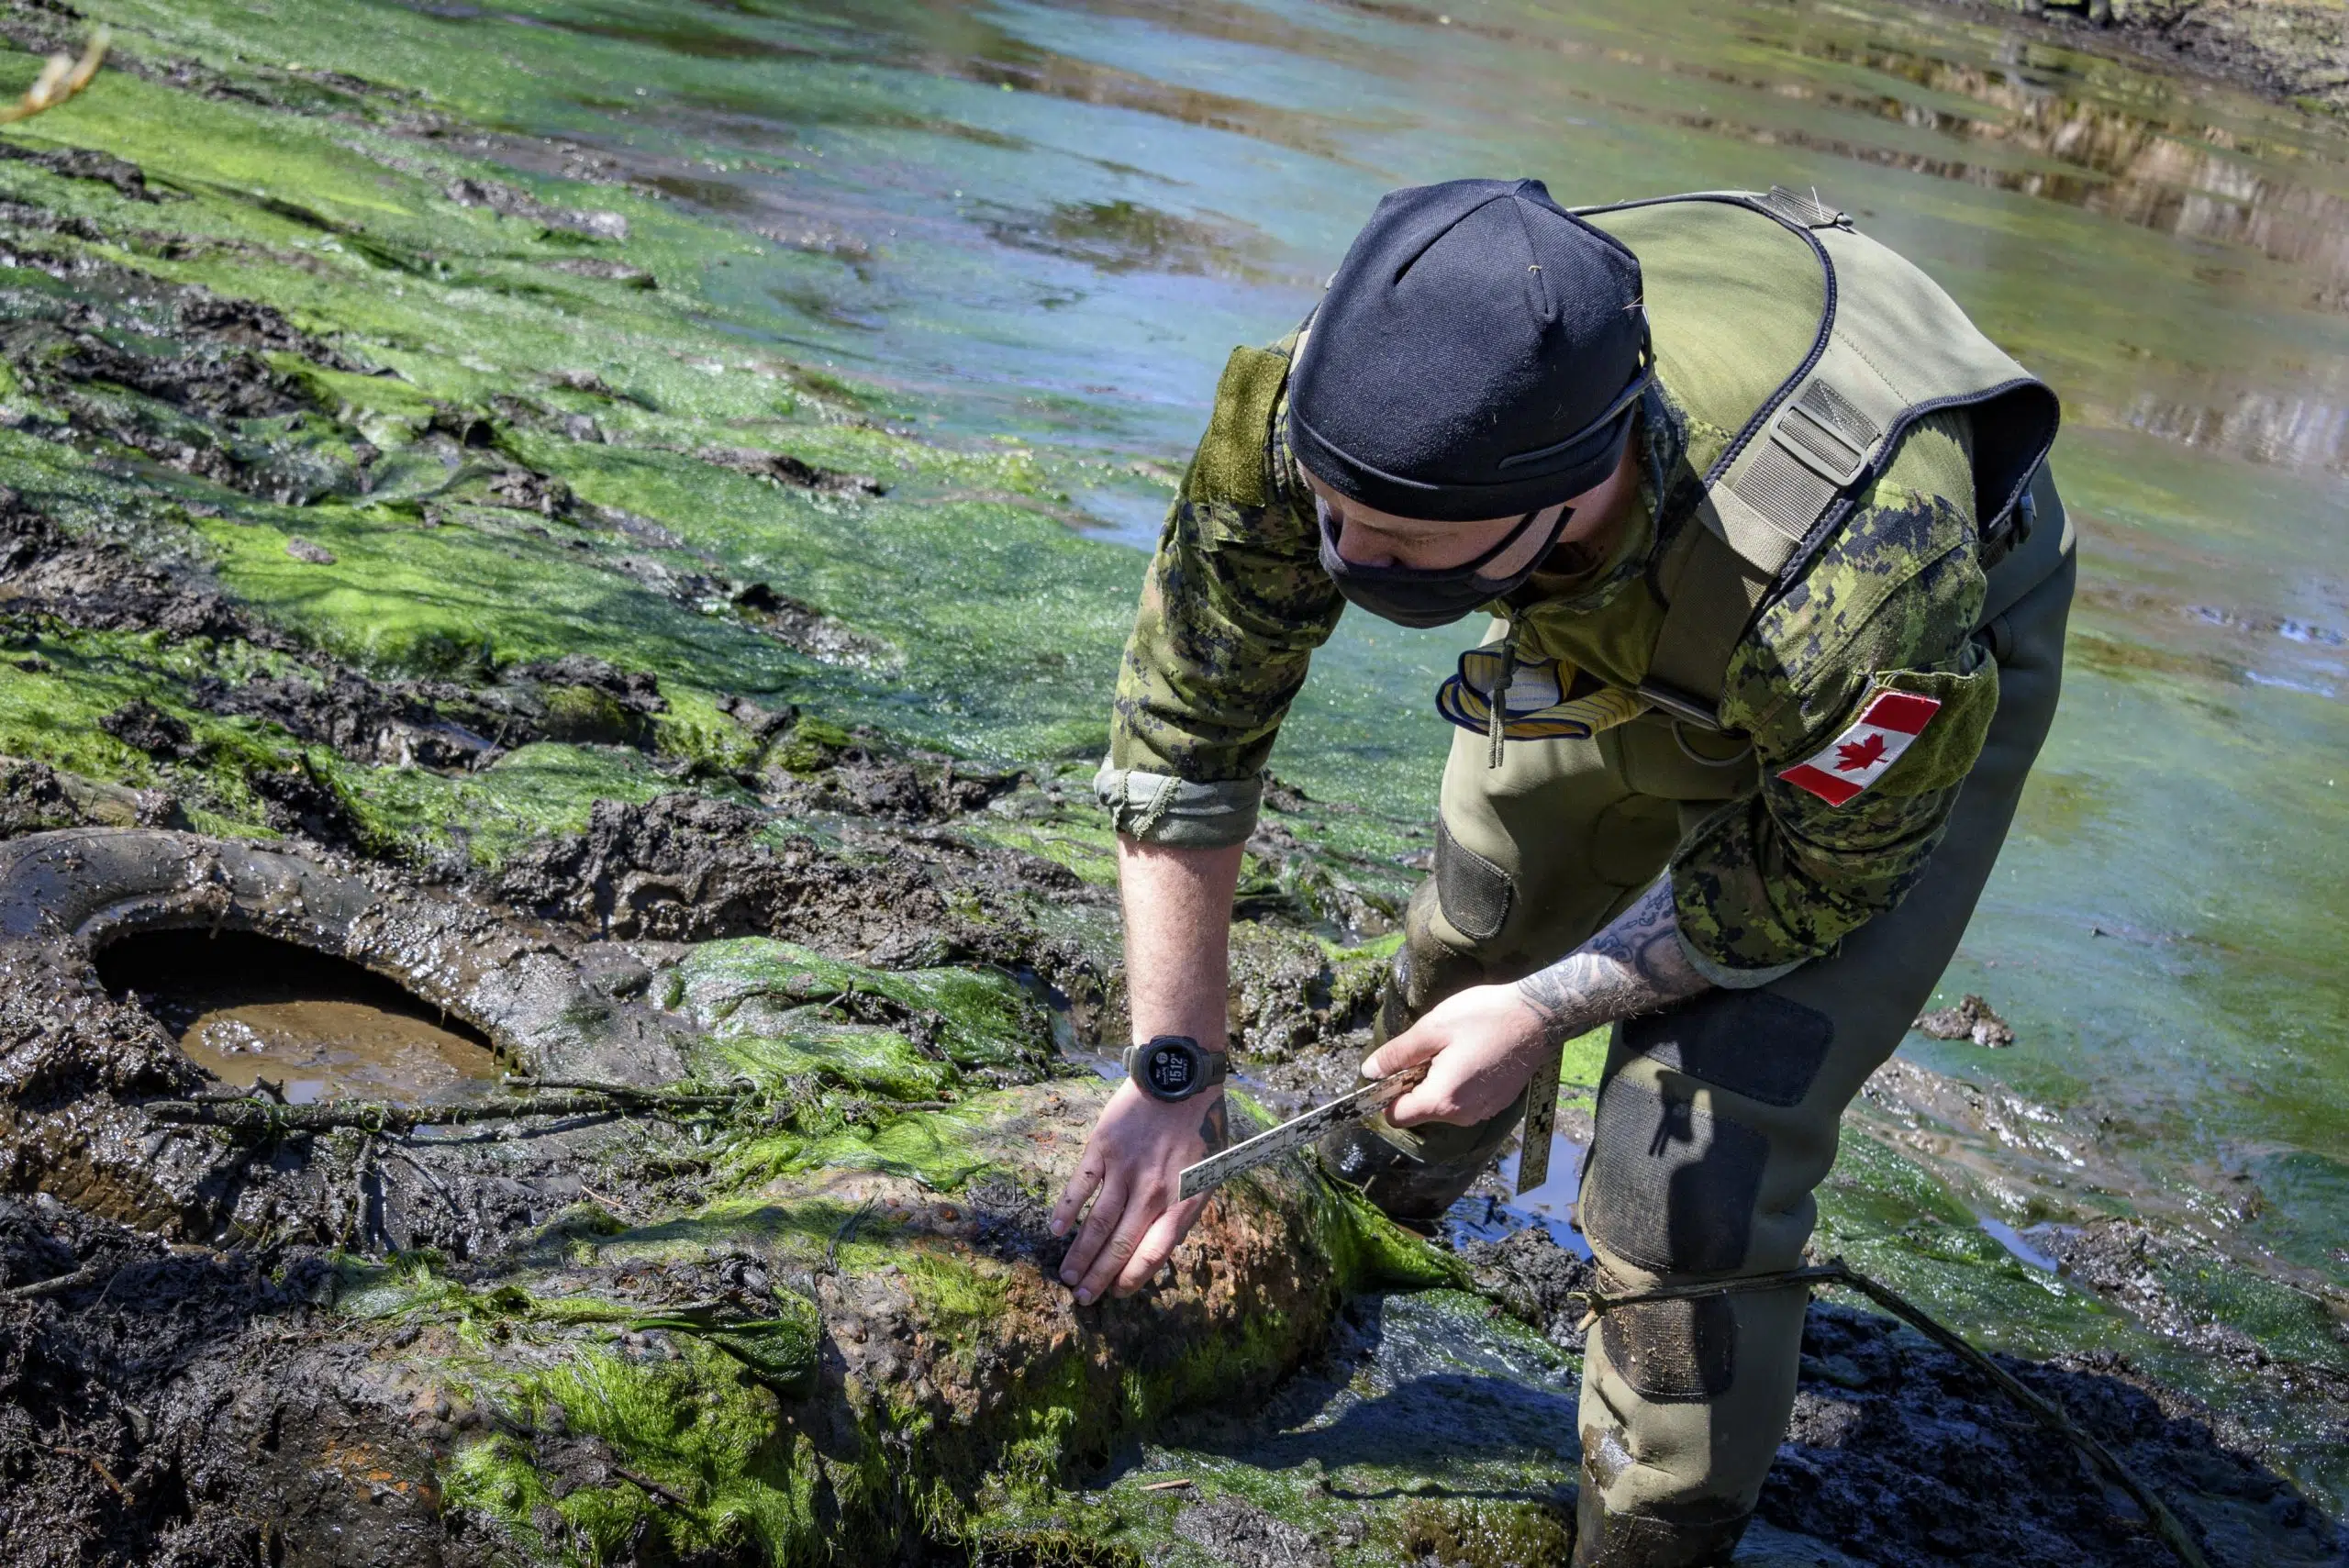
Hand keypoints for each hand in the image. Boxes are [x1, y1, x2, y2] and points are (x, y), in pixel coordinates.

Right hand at [1049, 1081, 1228, 1304]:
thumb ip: (1185, 1211)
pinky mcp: (1103, 1149)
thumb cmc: (1199, 1130)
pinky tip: (1056, 1230)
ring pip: (1097, 1223)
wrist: (1181, 1080)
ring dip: (1080, 1254)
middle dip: (1099, 1276)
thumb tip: (1161, 1248)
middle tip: (1082, 1298)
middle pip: (1120, 1244)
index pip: (1154, 1252)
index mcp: (1182, 1201)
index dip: (1133, 1277)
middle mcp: (1152, 1191)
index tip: (1116, 1293)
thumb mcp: (1208, 1175)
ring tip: (1067, 1276)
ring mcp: (1125, 1170)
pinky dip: (1066, 1210)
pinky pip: (1081, 1186)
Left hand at [1363, 982, 1548, 1128]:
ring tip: (1454, 1049)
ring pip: (1442, 1106)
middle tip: (1431, 1049)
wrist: (1538, 1016)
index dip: (1387, 1093)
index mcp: (1441, 1100)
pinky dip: (1459, 1084)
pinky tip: (1472, 1055)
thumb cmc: (1483, 1017)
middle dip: (1415, 1084)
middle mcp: (1461, 1116)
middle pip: (1419, 1111)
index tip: (1395, 1067)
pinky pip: (1464, 1101)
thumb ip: (1397, 1054)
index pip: (1396, 1116)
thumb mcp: (1431, 1029)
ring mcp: (1482, 1112)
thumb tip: (1370, 1071)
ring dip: (1438, 1082)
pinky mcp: (1496, 1104)